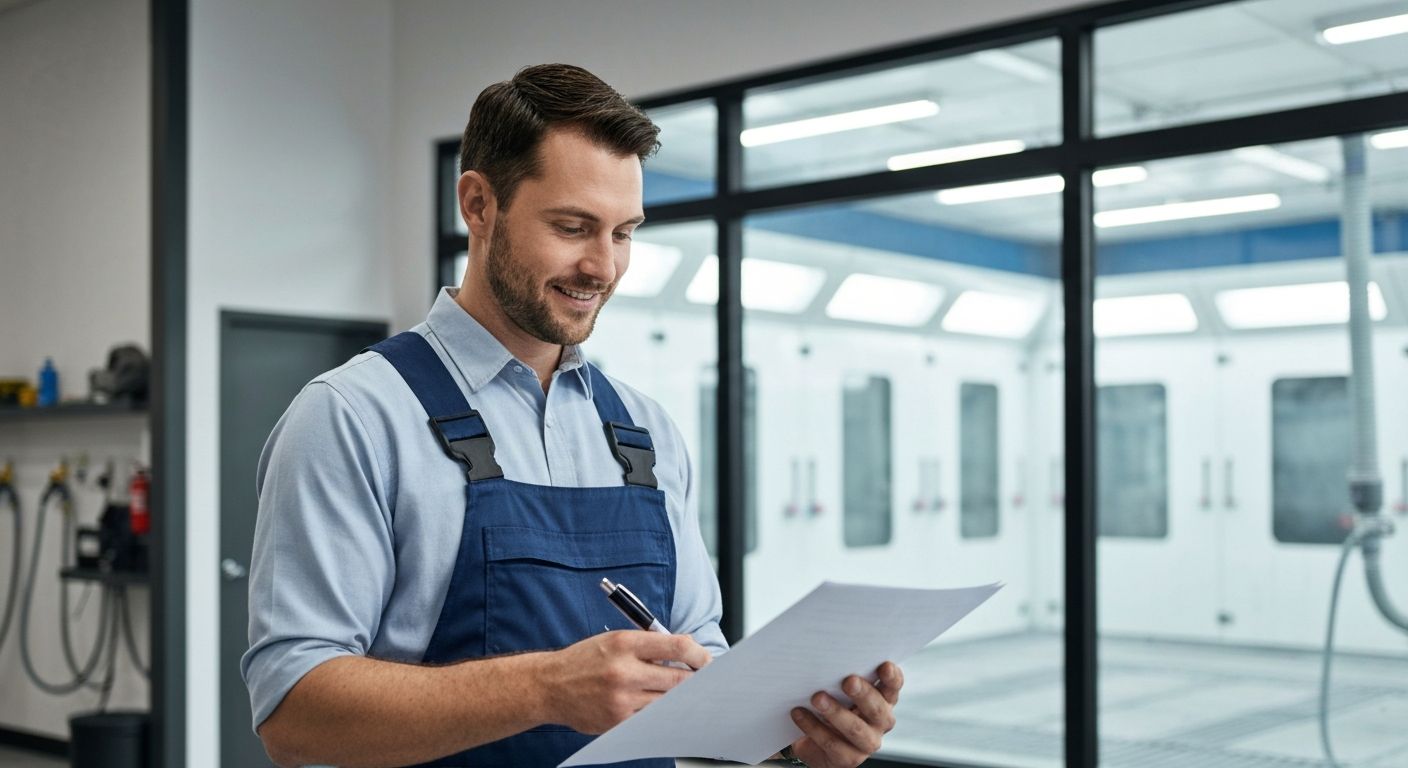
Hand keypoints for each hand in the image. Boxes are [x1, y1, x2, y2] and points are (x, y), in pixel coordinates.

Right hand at [535, 631, 711, 734]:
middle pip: (679, 678)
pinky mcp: (617, 721)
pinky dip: (658, 712)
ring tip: (684, 694)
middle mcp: (624, 671)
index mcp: (625, 643)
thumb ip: (648, 644)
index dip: (699, 654)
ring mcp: (621, 699)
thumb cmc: (584, 660)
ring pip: (667, 701)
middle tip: (705, 681)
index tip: (706, 660)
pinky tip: (661, 707)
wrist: (549, 686)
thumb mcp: (613, 640)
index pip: (677, 646)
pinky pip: (650, 718)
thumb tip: (685, 649)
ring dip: (678, 698)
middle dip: (696, 680)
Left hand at [787, 661, 902, 767]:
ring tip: (817, 697)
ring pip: (855, 728)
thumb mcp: (840, 688)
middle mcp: (880, 722)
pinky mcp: (849, 758)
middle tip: (848, 681)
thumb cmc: (832, 704)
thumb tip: (827, 658)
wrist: (815, 740)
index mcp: (883, 700)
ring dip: (836, 712)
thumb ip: (842, 675)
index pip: (893, 687)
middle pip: (877, 709)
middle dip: (863, 693)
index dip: (892, 677)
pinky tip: (799, 713)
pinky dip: (813, 727)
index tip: (884, 665)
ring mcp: (867, 743)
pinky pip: (832, 743)